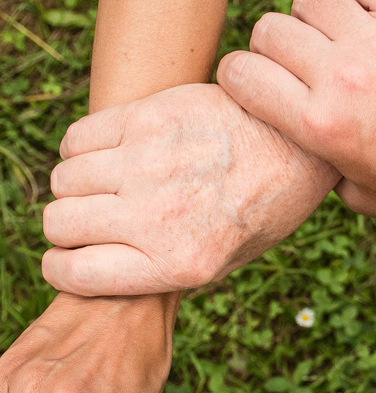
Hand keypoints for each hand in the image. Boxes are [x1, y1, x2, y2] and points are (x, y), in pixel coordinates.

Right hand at [41, 85, 338, 295]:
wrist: (298, 144)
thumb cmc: (262, 209)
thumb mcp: (224, 262)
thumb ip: (162, 271)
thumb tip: (101, 270)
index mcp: (179, 264)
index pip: (74, 274)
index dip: (61, 269)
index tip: (67, 260)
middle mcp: (158, 217)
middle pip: (59, 223)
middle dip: (67, 228)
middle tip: (92, 221)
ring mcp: (150, 164)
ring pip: (63, 180)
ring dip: (75, 187)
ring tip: (106, 186)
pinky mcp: (149, 118)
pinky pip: (77, 138)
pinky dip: (81, 149)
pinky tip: (110, 154)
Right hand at [217, 0, 375, 217]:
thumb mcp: (355, 193)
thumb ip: (315, 177)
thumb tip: (286, 167)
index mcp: (319, 126)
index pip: (240, 74)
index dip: (237, 74)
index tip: (249, 79)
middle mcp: (342, 79)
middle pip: (270, 30)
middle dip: (272, 45)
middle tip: (294, 61)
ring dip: (312, 16)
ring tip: (330, 36)